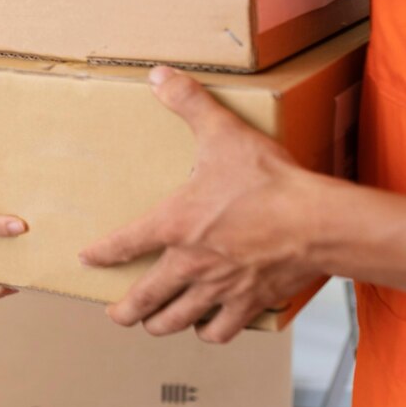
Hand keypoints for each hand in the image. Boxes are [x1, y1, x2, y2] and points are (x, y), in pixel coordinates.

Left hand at [79, 66, 323, 341]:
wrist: (318, 222)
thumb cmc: (270, 181)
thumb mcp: (223, 132)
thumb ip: (189, 102)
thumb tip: (159, 75)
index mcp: (174, 225)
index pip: (123, 244)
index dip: (101, 254)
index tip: (87, 259)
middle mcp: (190, 264)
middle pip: (145, 299)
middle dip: (125, 310)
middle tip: (116, 313)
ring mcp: (219, 289)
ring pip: (177, 321)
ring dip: (161, 324)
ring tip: (154, 324)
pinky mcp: (249, 303)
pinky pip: (221, 330)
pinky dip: (210, 331)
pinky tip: (207, 325)